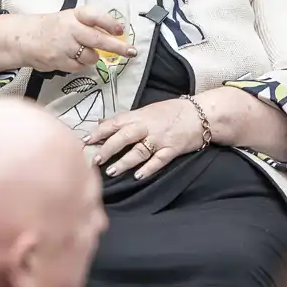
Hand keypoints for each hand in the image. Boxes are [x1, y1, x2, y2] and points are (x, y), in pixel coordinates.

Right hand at [13, 6, 133, 73]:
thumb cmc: (54, 28)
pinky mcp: (58, 61)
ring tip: (81, 51)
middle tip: (131, 52)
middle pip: (98, 39)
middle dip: (117, 47)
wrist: (24, 38)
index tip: (120, 30)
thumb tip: (117, 34)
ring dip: (92, 57)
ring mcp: (64, 46)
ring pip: (91, 57)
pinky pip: (79, 67)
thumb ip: (90, 24)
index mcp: (75, 15)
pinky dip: (80, 65)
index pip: (95, 16)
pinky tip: (70, 58)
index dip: (109, 22)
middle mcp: (70, 29)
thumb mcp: (71, 18)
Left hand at [87, 99, 207, 179]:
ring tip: (111, 172)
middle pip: (124, 138)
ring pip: (139, 151)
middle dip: (108, 149)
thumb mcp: (148, 109)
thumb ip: (127, 118)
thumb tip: (102, 123)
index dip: (99, 132)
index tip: (85, 142)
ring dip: (124, 162)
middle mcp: (148, 127)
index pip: (115, 123)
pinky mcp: (173, 149)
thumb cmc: (174, 111)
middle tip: (94, 160)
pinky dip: (148, 169)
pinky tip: (138, 176)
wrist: (202, 114)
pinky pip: (158, 161)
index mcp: (140, 115)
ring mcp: (161, 139)